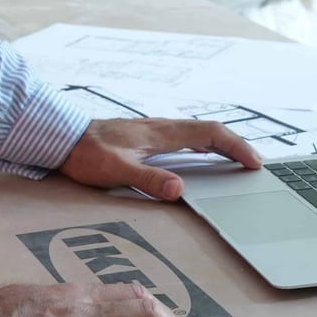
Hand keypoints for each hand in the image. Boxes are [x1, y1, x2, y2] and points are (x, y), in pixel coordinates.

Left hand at [58, 118, 262, 200]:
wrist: (62, 138)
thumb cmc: (88, 154)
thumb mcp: (118, 171)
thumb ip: (149, 180)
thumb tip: (180, 189)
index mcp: (162, 133)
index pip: (210, 134)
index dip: (235, 146)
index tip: (254, 162)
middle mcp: (162, 127)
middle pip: (208, 130)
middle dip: (234, 144)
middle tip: (253, 163)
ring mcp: (154, 129)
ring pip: (197, 131)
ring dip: (219, 144)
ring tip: (234, 159)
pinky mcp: (145, 135)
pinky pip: (184, 136)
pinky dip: (202, 144)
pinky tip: (199, 156)